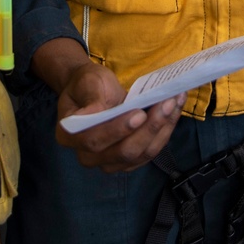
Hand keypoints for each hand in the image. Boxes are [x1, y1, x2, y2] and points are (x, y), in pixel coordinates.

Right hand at [32, 38, 185, 172]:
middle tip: (166, 104)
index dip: (116, 130)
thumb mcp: (87, 81)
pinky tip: (174, 110)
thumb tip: (99, 109)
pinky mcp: (129, 161)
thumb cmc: (87, 84)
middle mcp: (87, 156)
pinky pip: (150, 151)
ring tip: (174, 103)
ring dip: (161, 129)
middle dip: (148, 129)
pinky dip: (165, 131)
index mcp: (69, 136)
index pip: (93, 140)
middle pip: (122, 152)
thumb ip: (92, 94)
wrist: (93, 91)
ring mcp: (110, 162)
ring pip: (140, 154)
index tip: (138, 113)